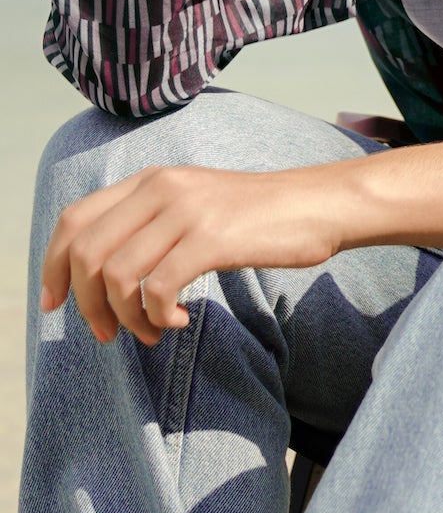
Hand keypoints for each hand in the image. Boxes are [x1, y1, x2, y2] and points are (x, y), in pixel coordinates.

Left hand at [40, 161, 344, 347]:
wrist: (319, 205)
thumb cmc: (258, 216)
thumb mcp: (194, 204)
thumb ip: (151, 222)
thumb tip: (107, 274)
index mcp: (151, 179)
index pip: (74, 219)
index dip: (53, 266)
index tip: (56, 304)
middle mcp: (161, 187)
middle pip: (85, 252)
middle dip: (87, 303)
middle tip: (107, 333)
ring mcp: (186, 211)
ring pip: (118, 276)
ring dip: (126, 318)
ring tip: (153, 331)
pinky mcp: (211, 238)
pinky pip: (157, 289)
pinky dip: (158, 316)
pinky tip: (179, 320)